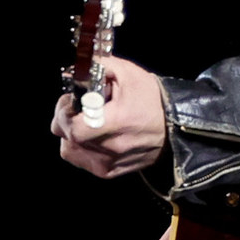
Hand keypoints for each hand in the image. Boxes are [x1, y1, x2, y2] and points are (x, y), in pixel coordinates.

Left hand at [51, 54, 167, 177]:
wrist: (174, 128)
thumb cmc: (150, 100)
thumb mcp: (128, 74)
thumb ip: (98, 67)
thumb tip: (74, 70)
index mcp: (114, 123)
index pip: (70, 125)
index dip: (64, 111)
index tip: (72, 99)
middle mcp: (110, 148)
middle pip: (66, 136)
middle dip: (65, 118)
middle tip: (78, 108)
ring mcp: (107, 163)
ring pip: (69, 149)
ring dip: (71, 133)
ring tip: (88, 122)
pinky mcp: (108, 172)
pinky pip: (80, 160)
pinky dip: (80, 147)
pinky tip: (94, 135)